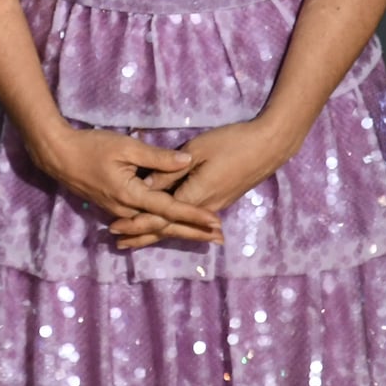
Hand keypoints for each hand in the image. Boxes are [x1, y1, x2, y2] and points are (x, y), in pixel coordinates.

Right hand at [31, 127, 222, 248]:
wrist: (58, 156)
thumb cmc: (91, 147)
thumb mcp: (126, 147)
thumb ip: (157, 157)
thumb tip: (187, 161)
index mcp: (131, 195)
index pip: (170, 208)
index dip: (194, 215)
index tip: (216, 221)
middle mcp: (126, 210)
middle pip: (165, 225)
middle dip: (193, 232)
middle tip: (220, 238)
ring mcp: (119, 212)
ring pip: (154, 226)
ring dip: (180, 231)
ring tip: (204, 236)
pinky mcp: (114, 208)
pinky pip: (142, 222)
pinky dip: (161, 226)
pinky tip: (173, 229)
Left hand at [119, 119, 299, 250]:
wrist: (269, 146)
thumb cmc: (232, 142)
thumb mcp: (197, 150)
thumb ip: (170, 170)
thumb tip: (145, 185)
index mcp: (196, 194)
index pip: (160, 215)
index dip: (137, 223)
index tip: (116, 228)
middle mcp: (205, 208)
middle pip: (169, 227)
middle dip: (143, 235)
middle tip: (118, 242)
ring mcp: (215, 206)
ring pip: (180, 226)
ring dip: (157, 233)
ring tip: (134, 241)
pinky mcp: (220, 200)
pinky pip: (191, 220)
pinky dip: (174, 226)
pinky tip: (167, 229)